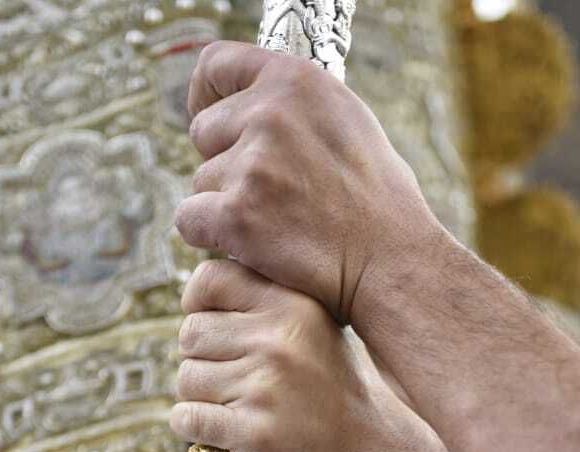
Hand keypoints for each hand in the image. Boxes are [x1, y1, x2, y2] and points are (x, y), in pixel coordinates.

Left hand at [170, 259, 432, 451]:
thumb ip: (269, 309)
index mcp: (293, 306)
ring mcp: (264, 386)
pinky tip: (223, 432)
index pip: (211, 279)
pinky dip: (194, 428)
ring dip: (201, 399)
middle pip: (191, 334)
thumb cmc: (340, 399)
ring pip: (186, 379)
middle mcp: (278, 339)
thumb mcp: (318, 333)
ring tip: (239, 410)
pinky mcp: (252, 430)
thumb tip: (201, 298)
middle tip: (232, 384)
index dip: (197, 305)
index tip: (209, 330)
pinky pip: (185, 418)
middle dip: (202, 361)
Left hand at [174, 42, 448, 331]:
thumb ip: (293, 102)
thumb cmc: (375, 197)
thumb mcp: (345, 119)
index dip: (205, 93)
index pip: (216, 64)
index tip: (208, 114)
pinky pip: (189, 218)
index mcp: (297, 80)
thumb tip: (245, 97)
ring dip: (225, 202)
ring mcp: (252, 164)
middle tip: (268, 192)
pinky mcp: (236, 214)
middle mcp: (271, 113)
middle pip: (203, 130)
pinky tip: (250, 244)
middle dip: (224, 161)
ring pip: (200, 179)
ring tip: (276, 220)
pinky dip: (209, 235)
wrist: (391, 259)